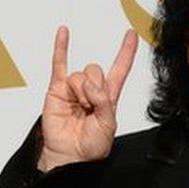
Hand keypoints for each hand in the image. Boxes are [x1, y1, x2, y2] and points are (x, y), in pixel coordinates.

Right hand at [38, 26, 137, 171]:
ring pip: (80, 74)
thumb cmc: (91, 144)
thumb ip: (105, 103)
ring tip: (79, 106)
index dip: (126, 52)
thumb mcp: (108, 125)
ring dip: (81, 91)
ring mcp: (74, 88)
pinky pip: (59, 64)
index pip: (120, 69)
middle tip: (90, 106)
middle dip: (94, 88)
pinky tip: (64, 32)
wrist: (70, 155)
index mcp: (109, 96)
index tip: (131, 34)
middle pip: (96, 70)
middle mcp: (92, 89)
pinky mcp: (57, 90)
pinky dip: (61, 47)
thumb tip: (90, 85)